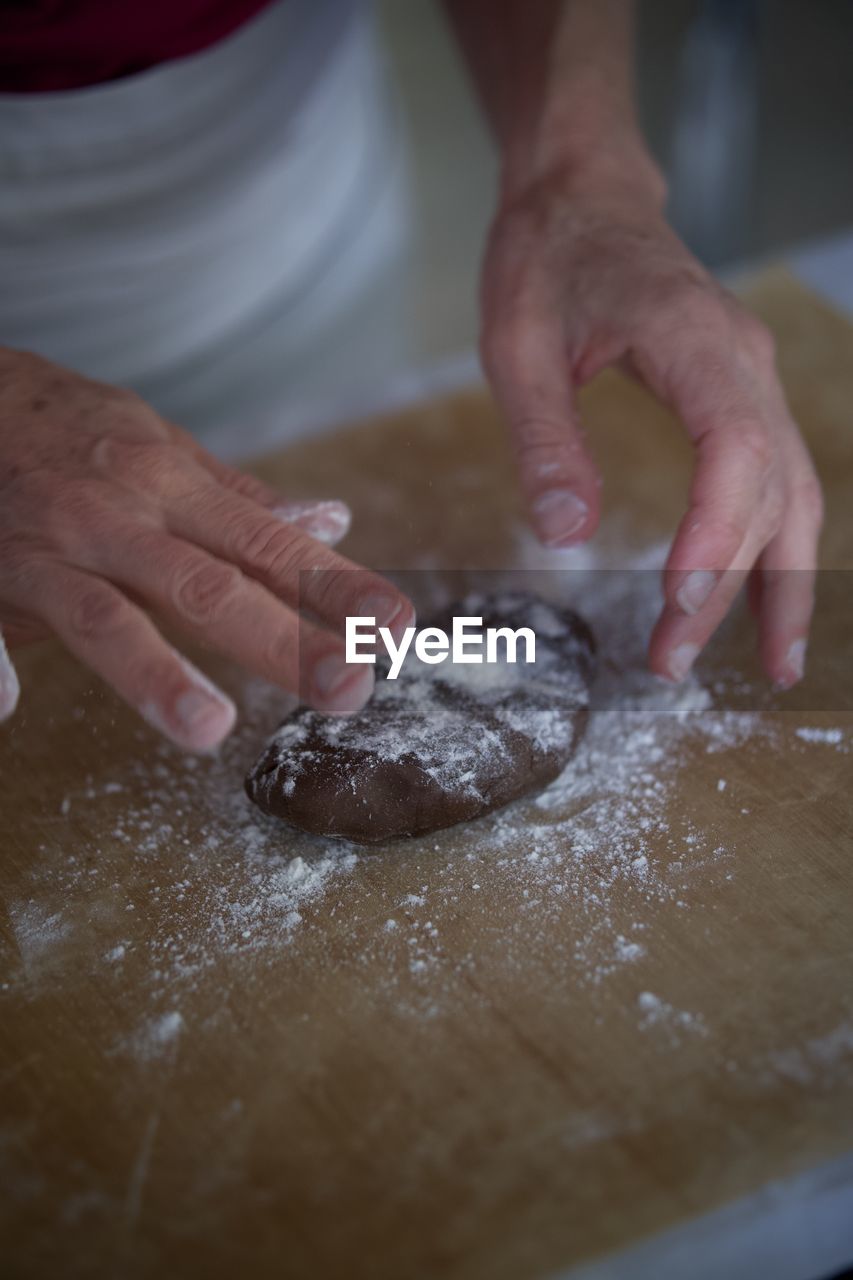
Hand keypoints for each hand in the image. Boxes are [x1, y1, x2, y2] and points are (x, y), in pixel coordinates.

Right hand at [0, 351, 412, 748]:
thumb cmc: (79, 436)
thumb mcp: (167, 453)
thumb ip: (245, 501)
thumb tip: (334, 521)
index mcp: (171, 489)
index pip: (269, 546)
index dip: (335, 587)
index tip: (394, 626)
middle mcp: (118, 520)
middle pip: (206, 587)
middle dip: (280, 641)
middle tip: (348, 688)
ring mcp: (48, 553)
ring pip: (105, 616)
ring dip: (155, 671)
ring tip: (210, 727)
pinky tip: (6, 707)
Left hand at [480, 166, 822, 687]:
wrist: (584, 197)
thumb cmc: (547, 259)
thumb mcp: (518, 344)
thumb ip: (545, 437)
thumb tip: (566, 535)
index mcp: (694, 342)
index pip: (736, 450)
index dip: (717, 532)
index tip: (677, 601)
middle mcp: (744, 364)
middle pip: (768, 491)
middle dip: (730, 587)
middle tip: (672, 664)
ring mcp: (753, 379)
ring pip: (794, 494)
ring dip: (785, 582)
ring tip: (770, 665)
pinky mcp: (742, 397)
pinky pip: (779, 480)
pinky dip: (780, 546)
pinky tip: (769, 597)